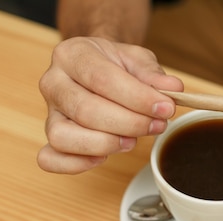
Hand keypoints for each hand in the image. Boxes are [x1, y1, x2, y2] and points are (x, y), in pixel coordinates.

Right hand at [37, 36, 182, 173]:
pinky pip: (51, 159)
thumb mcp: (138, 61)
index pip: (102, 78)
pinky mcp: (49, 139)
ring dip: (105, 144)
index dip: (137, 98)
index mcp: (72, 54)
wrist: (96, 69)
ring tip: (132, 140)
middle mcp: (53, 82)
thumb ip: (153, 75)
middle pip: (85, 110)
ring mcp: (49, 113)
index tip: (165, 108)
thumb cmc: (115, 67)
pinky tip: (104, 157)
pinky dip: (77, 164)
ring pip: (64, 136)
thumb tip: (173, 89)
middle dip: (129, 124)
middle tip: (157, 125)